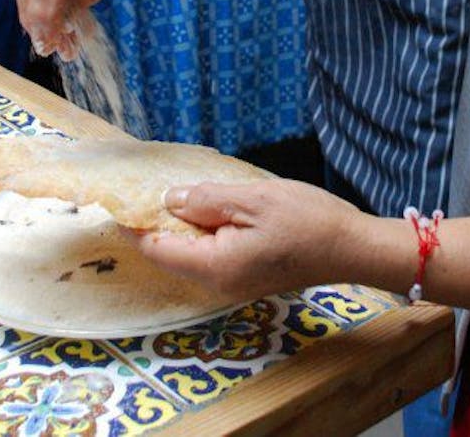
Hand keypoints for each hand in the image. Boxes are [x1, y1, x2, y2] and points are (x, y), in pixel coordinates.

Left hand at [139, 179, 365, 299]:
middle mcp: (218, 283)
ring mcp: (233, 284)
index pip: (157, 249)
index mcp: (214, 266)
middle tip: (147, 186)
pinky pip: (211, 255)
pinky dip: (203, 232)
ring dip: (182, 226)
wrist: (352, 247)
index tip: (117, 200)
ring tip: (178, 192)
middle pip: (170, 254)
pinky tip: (209, 208)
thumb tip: (169, 200)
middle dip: (156, 223)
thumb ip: (206, 200)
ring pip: (191, 254)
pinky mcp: (247, 276)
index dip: (133, 225)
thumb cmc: (308, 220)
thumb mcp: (254, 199)